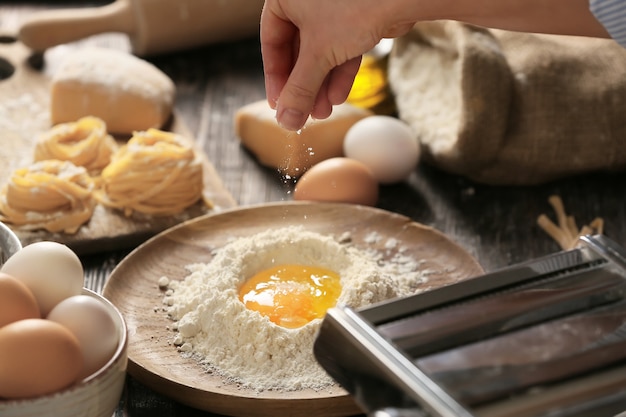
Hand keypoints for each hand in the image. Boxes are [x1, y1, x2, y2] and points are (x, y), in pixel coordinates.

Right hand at [260, 0, 414, 130]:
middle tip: (302, 113)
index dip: (275, 77)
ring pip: (321, 53)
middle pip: (297, 50)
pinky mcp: (355, 17)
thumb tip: (286, 120)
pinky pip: (340, 48)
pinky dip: (339, 72)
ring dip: (321, 85)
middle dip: (304, 85)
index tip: (279, 104)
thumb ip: (299, 89)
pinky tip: (338, 96)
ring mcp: (332, 8)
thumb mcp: (319, 54)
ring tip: (322, 111)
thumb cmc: (355, 6)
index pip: (271, 41)